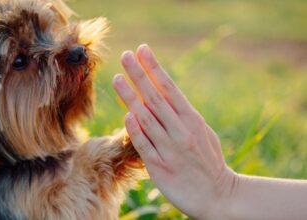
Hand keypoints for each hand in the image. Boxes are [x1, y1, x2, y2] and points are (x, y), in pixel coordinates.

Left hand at [112, 45, 237, 218]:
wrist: (219, 197)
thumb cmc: (208, 162)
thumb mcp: (201, 133)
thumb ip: (183, 115)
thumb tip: (163, 95)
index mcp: (192, 120)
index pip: (170, 88)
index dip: (154, 68)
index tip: (142, 50)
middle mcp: (181, 131)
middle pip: (156, 98)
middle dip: (139, 75)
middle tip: (125, 56)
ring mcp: (171, 149)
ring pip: (147, 118)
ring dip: (131, 97)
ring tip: (117, 78)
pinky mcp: (161, 168)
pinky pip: (145, 145)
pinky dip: (136, 129)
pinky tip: (127, 114)